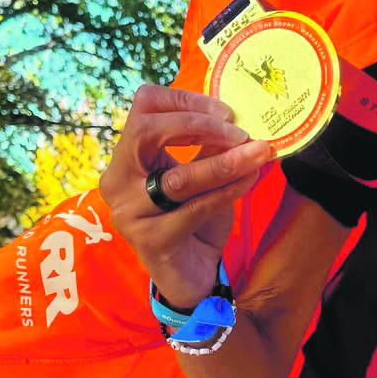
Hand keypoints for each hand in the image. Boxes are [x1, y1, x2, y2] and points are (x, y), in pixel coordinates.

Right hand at [99, 83, 275, 310]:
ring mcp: (129, 213)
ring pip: (179, 178)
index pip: (143, 108)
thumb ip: (210, 146)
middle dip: (197, 124)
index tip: (225, 110)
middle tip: (238, 130)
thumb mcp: (201, 175)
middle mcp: (117, 181)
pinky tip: (251, 179)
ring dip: (225, 162)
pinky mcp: (151, 240)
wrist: (189, 277)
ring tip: (259, 152)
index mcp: (126, 157)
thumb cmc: (193, 221)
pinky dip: (228, 191)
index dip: (184, 100)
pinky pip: (196, 208)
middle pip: (146, 132)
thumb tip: (240, 117)